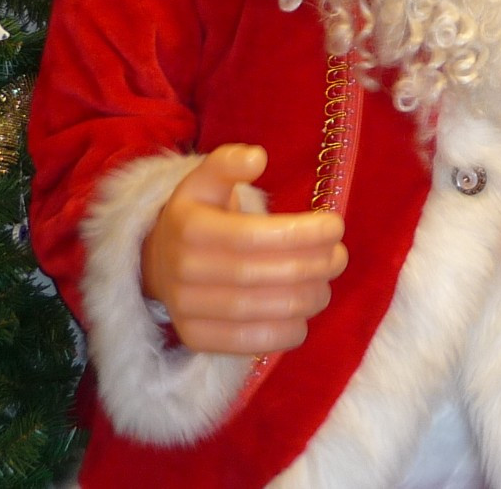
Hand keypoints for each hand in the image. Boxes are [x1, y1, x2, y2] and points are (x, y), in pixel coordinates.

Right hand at [140, 144, 347, 355]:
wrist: (160, 261)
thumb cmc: (199, 214)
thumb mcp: (206, 180)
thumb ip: (229, 163)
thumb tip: (258, 157)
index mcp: (187, 227)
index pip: (251, 236)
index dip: (299, 234)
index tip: (335, 226)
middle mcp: (181, 272)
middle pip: (257, 275)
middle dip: (310, 267)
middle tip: (339, 257)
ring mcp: (184, 310)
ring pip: (256, 312)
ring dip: (304, 299)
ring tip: (326, 283)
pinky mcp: (194, 339)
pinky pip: (246, 343)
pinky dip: (284, 333)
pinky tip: (304, 314)